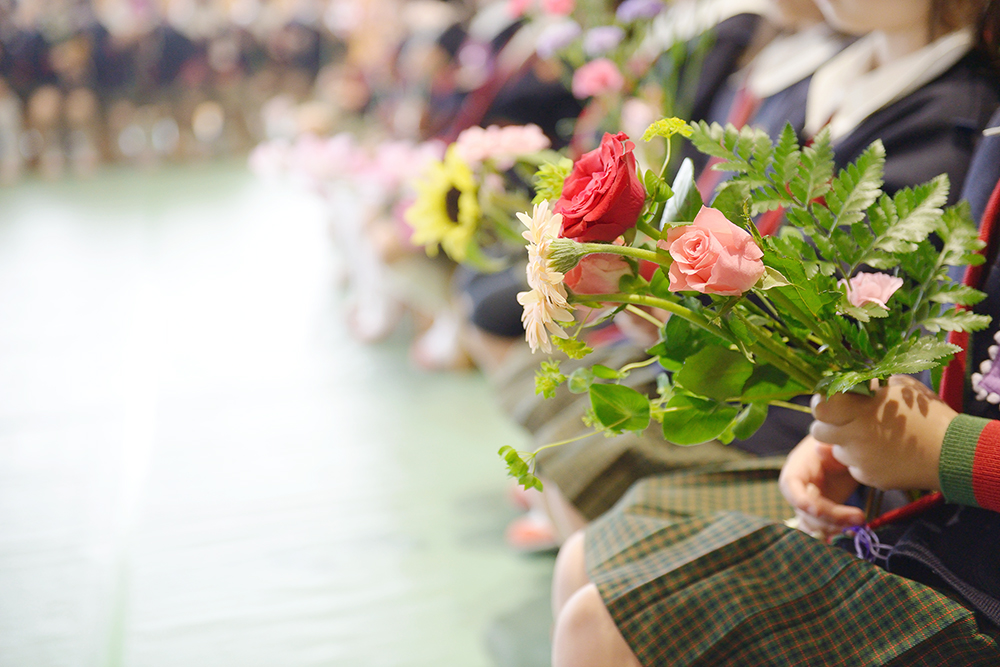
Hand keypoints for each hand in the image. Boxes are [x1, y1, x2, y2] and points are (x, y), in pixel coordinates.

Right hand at [779, 434, 864, 538]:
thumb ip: (828, 449)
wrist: (842, 453)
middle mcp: (798, 493)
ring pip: (815, 525)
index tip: (820, 510)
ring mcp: (809, 506)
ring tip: (859, 522)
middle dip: (831, 518)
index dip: (804, 503)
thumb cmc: (834, 446)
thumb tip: (820, 449)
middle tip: (859, 517)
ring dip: (836, 528)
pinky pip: (822, 529)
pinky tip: (852, 531)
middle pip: (807, 513)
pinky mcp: (821, 515)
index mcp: (795, 473)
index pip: (793, 490)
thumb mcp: (832, 444)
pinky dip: (835, 532)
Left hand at [809, 375, 956, 491]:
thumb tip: (854, 382)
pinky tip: (885, 453)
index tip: (831, 399)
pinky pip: (855, 468)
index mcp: (861, 410)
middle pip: (818, 431)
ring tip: (873, 437)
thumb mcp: (902, 388)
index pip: (819, 406)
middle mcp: (854, 436)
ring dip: (847, 443)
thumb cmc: (929, 415)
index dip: (822, 402)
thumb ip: (873, 385)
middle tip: (844, 420)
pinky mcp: (870, 478)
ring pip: (837, 450)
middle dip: (827, 424)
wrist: (953, 454)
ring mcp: (861, 460)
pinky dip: (863, 461)